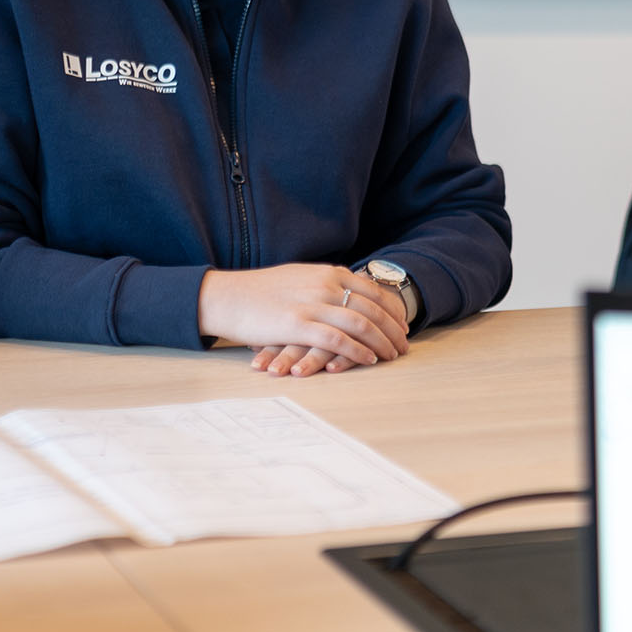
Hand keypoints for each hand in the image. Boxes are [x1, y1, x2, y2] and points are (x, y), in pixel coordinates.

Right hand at [198, 264, 408, 375]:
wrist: (227, 296)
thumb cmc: (260, 291)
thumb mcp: (298, 277)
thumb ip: (323, 284)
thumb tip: (344, 293)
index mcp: (327, 272)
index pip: (373, 290)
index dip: (392, 309)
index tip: (402, 324)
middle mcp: (325, 285)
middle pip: (373, 308)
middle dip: (394, 329)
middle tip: (404, 345)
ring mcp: (312, 304)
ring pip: (361, 324)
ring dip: (382, 342)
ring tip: (392, 356)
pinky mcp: (299, 325)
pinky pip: (339, 340)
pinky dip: (358, 351)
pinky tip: (369, 359)